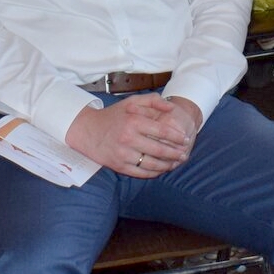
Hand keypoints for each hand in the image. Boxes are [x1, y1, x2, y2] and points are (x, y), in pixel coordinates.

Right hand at [65, 95, 196, 177]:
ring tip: (176, 163)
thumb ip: (152, 101)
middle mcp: (128, 139)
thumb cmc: (113, 116)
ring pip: (152, 164)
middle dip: (175, 153)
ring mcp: (124, 155)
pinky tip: (162, 170)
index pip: (162, 132)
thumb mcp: (131, 102)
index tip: (186, 139)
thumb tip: (171, 107)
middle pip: (159, 150)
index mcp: (133, 122)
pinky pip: (141, 173)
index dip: (177, 137)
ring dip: (168, 165)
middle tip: (184, 154)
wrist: (88, 132)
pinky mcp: (119, 167)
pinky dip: (154, 173)